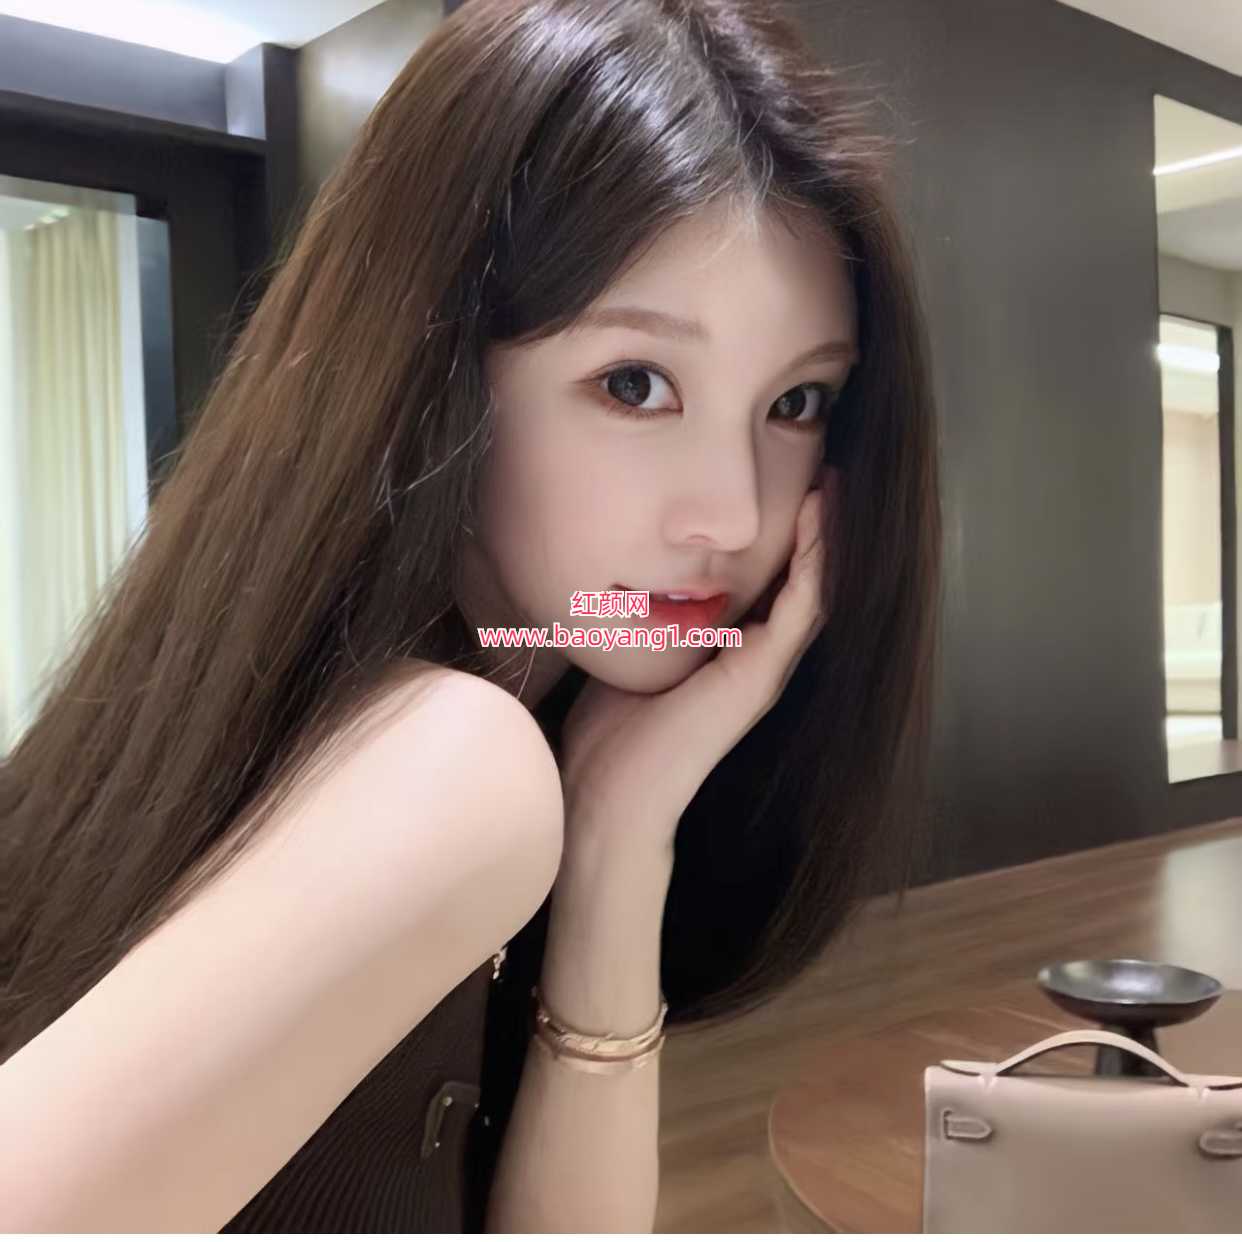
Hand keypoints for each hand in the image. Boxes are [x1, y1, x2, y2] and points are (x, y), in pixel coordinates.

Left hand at [558, 467, 835, 853]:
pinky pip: (803, 608)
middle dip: (817, 529)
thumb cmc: (612, 732)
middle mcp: (759, 660)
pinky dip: (815, 562)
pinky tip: (817, 518)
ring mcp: (766, 670)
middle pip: (804, 582)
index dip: (788, 535)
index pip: (773, 584)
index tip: (790, 482)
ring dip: (826, 537)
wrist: (608, 796)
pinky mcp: (760, 678)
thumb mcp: (634, 655)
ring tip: (831, 484)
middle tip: (827, 471)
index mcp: (733, 654)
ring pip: (816, 590)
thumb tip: (623, 577)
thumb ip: (645, 620)